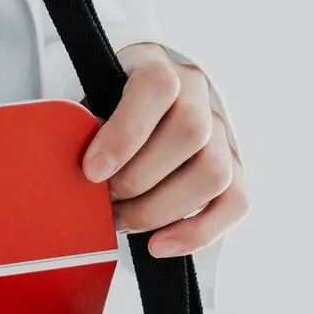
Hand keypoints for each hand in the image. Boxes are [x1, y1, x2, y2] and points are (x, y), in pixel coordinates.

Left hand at [82, 42, 249, 257]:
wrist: (126, 118)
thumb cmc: (99, 119)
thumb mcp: (83, 112)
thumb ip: (81, 135)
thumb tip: (79, 178)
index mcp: (156, 67)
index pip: (157, 88)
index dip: (125, 134)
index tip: (93, 170)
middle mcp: (197, 95)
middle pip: (190, 134)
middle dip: (137, 180)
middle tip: (104, 200)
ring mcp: (221, 133)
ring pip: (213, 173)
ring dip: (160, 209)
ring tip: (122, 220)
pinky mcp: (233, 170)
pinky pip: (234, 203)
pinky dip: (197, 232)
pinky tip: (158, 245)